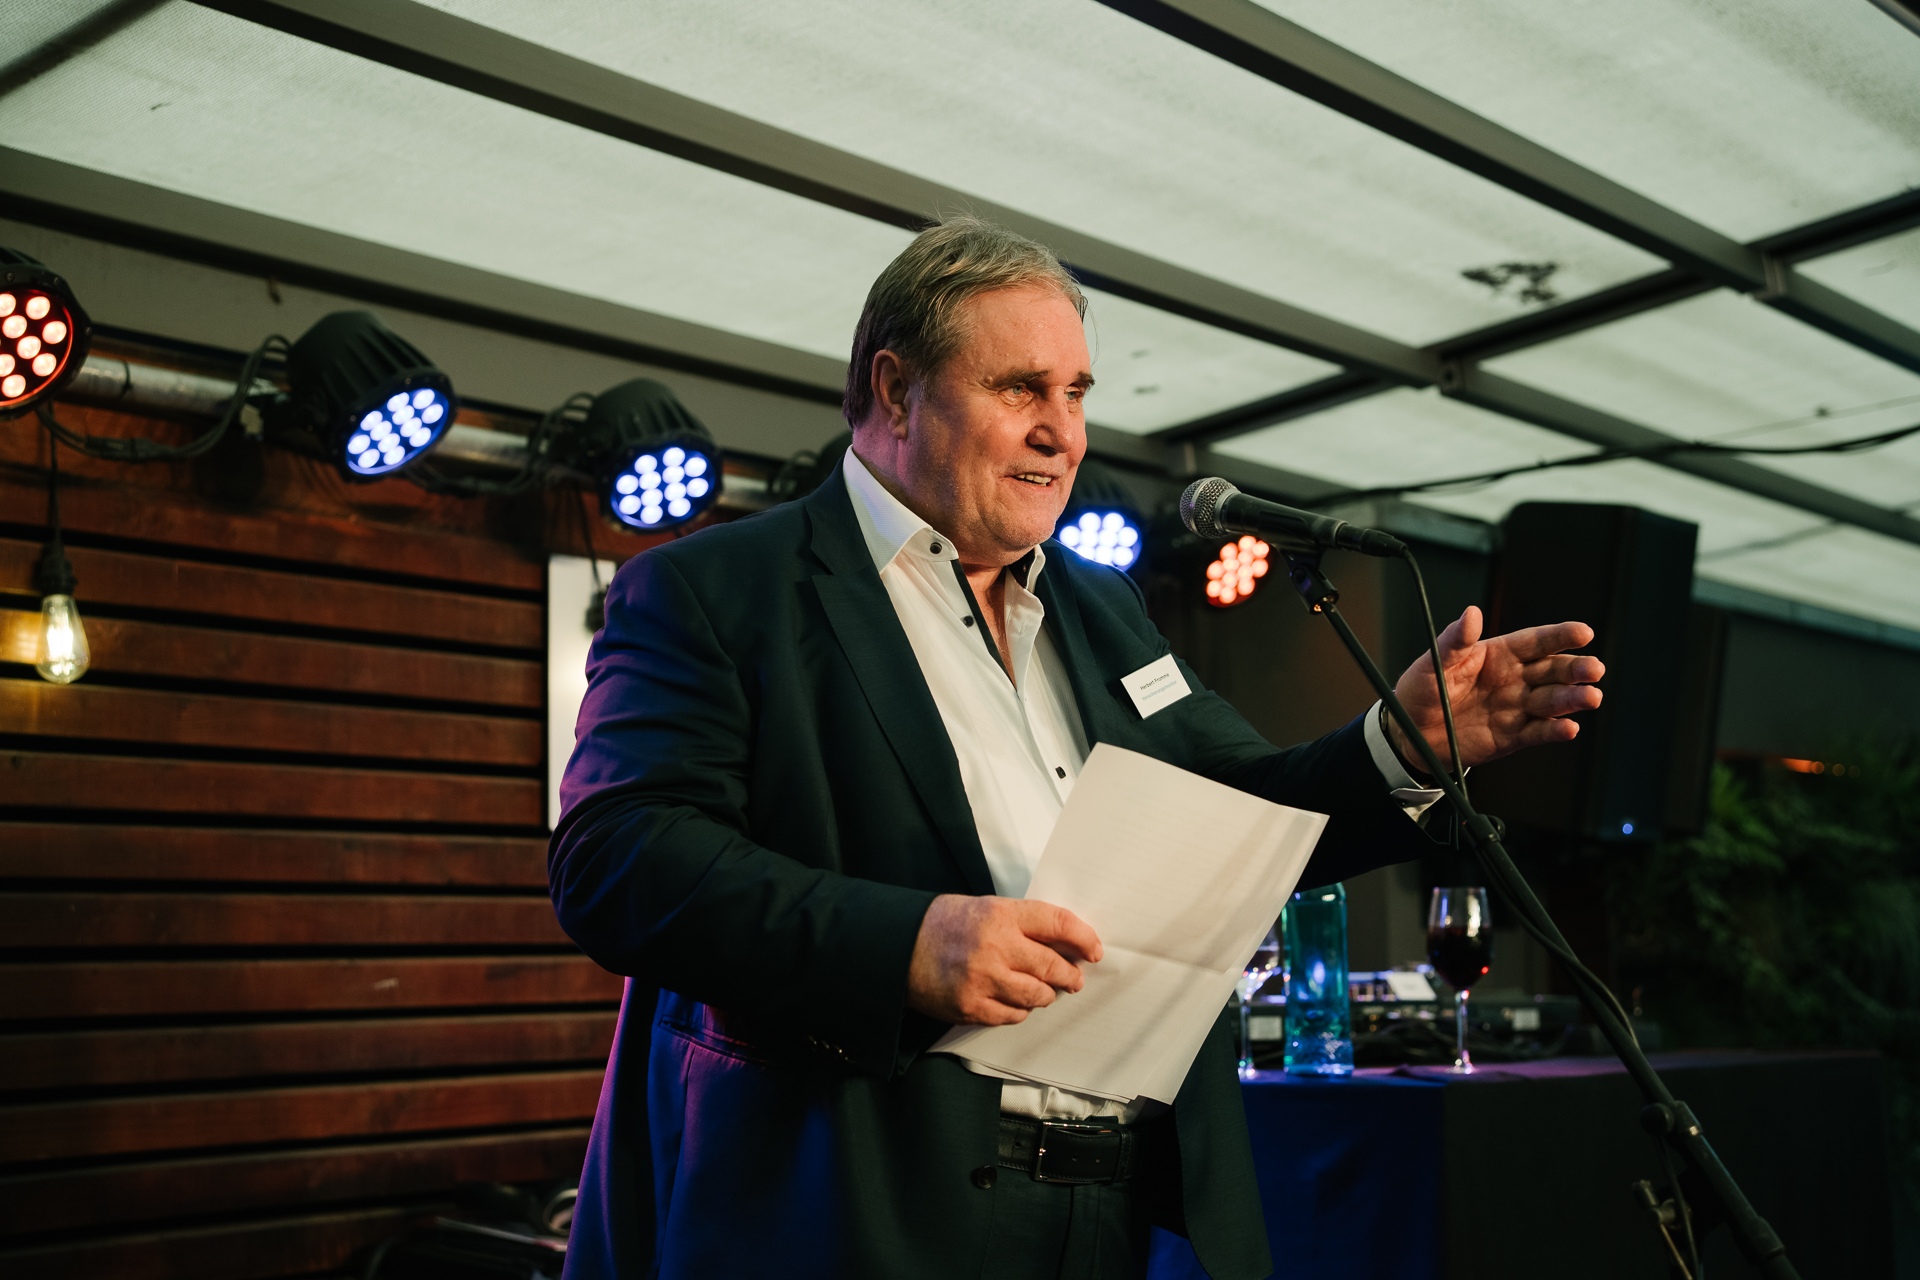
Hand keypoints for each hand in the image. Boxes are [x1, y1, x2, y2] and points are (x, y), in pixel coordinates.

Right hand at [906, 894, 1102, 1025]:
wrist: (899, 946)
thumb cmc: (944, 924)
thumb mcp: (986, 908)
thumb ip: (1022, 923)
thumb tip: (1064, 943)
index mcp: (1001, 915)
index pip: (1058, 923)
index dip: (1084, 937)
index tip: (1093, 949)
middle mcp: (995, 947)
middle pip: (1053, 966)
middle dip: (1070, 975)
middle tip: (1074, 978)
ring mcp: (983, 980)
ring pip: (1037, 996)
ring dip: (1047, 995)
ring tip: (1045, 991)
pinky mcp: (972, 1007)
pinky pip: (1013, 1016)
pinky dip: (1020, 1010)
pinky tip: (1015, 1001)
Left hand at [1388, 605, 1603, 773]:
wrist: (1411, 733)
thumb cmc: (1422, 690)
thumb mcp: (1434, 662)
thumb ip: (1455, 640)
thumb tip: (1472, 613)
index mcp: (1499, 654)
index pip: (1536, 641)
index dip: (1560, 636)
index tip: (1584, 632)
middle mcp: (1515, 679)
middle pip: (1553, 671)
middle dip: (1576, 669)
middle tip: (1594, 669)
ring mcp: (1517, 707)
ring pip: (1553, 701)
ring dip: (1574, 699)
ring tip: (1590, 698)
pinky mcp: (1514, 736)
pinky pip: (1539, 732)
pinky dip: (1555, 731)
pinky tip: (1568, 728)